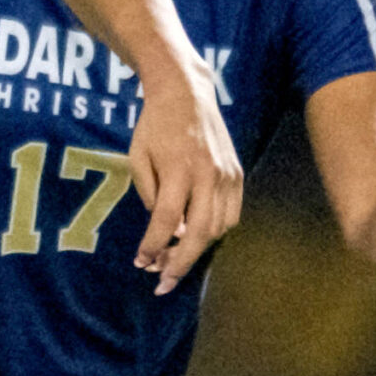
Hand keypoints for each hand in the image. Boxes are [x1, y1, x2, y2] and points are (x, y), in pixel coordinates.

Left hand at [127, 63, 242, 292]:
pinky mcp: (238, 174)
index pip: (166, 220)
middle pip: (199, 233)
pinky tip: (197, 237)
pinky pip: (231, 214)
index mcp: (178, 169)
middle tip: (162, 282)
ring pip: (219, 228)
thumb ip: (149, 195)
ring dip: (198, 250)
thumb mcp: (138, 158)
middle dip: (180, 263)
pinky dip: (215, 232)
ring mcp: (227, 175)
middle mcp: (208, 174)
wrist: (186, 93)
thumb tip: (164, 231)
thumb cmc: (154, 126)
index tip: (141, 263)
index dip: (153, 246)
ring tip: (175, 260)